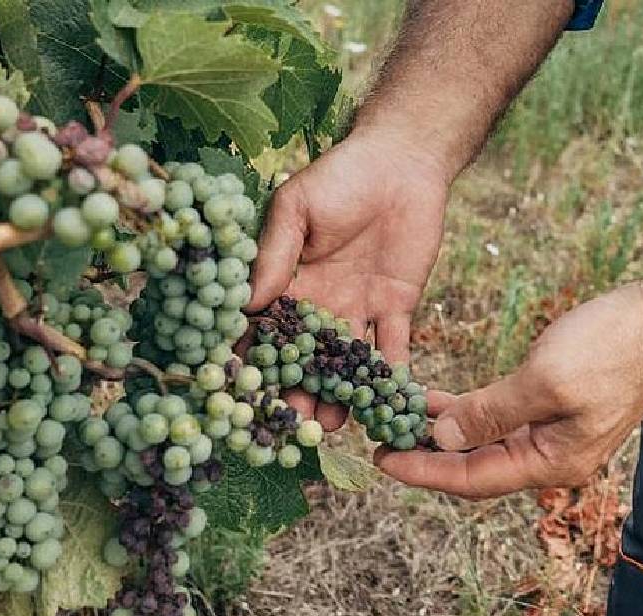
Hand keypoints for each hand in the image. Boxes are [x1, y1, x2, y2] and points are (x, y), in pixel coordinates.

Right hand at [248, 128, 450, 428]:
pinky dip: (393, 379)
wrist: (402, 162)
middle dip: (296, 392)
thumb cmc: (339, 176)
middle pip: (305, 359)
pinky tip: (386, 407)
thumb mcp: (296, 209)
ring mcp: (357, 310)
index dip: (253, 360)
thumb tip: (247, 303)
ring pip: (345, 364)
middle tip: (289, 425)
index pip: (265, 329)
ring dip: (338, 396)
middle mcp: (320, 305)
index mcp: (288, 283)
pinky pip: (394, 350)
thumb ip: (274, 254)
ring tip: (329, 427)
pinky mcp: (396, 308)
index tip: (241, 393)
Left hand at [376, 284, 642, 498]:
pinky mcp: (554, 408)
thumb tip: (443, 437)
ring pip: (483, 444)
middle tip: (377, 438)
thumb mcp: (546, 380)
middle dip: (425, 455)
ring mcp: (554, 435)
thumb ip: (492, 412)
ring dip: (441, 432)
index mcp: (551, 463)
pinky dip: (465, 411)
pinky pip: (498, 420)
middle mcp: (551, 459)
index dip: (423, 472)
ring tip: (394, 417)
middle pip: (474, 468)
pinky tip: (433, 399)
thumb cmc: (615, 347)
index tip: (380, 460)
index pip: (473, 480)